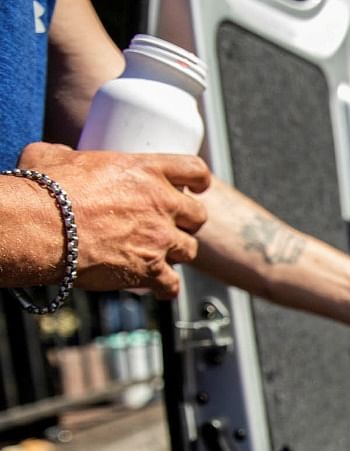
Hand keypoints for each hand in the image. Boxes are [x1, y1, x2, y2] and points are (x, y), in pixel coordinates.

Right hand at [18, 142, 210, 298]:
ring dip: (177, 253)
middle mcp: (162, 203)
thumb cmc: (44, 190)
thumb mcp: (55, 156)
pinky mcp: (150, 270)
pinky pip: (172, 284)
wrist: (40, 227)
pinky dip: (166, 288)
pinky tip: (158, 288)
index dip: (199, 180)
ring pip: (190, 249)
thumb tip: (63, 155)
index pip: (194, 169)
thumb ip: (70, 154)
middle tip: (170, 225)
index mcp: (147, 170)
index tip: (197, 187)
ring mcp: (160, 238)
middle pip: (198, 215)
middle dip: (188, 221)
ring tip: (159, 253)